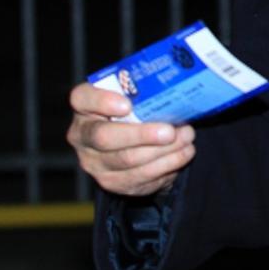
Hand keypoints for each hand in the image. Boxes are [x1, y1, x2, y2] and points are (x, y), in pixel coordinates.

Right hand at [66, 82, 195, 196]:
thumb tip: (179, 87)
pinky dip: (168, 164)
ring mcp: (95, 163)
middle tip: (170, 131)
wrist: (134, 145)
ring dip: (163, 150)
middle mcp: (82, 136)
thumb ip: (145, 92)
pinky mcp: (112, 182)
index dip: (102, 101)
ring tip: (186, 138)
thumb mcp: (135, 98)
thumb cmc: (136, 113)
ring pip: (128, 160)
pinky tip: (183, 153)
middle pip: (104, 137)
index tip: (127, 105)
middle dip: (141, 134)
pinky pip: (141, 176)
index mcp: (85, 107)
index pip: (82, 98)